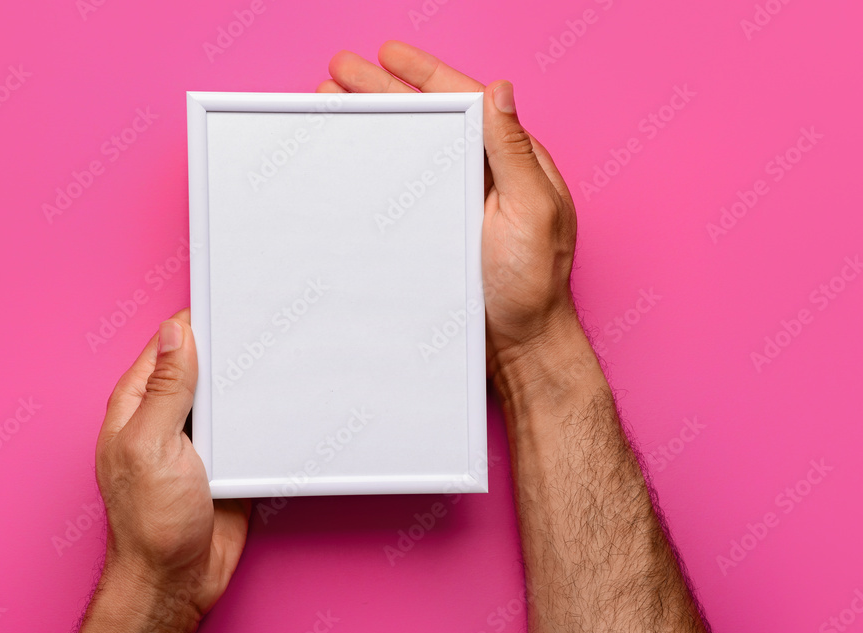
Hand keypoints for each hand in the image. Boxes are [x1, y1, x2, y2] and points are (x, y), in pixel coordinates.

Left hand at [70, 310, 248, 632]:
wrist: (177, 581)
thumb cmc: (149, 523)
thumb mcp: (151, 445)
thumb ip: (166, 389)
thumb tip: (174, 334)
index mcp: (137, 405)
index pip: (167, 346)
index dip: (196, 323)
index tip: (228, 301)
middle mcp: (166, 418)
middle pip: (202, 368)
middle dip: (229, 350)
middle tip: (263, 326)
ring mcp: (197, 441)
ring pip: (228, 397)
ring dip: (248, 386)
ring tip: (279, 358)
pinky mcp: (226, 463)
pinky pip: (247, 430)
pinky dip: (262, 419)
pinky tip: (282, 405)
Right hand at [319, 41, 581, 379]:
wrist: (519, 345)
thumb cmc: (533, 285)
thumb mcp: (531, 211)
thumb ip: (513, 152)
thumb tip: (500, 90)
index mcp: (511, 161)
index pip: (465, 99)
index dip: (424, 73)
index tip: (387, 54)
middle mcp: (484, 174)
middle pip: (430, 118)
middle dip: (383, 89)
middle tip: (339, 70)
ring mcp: (460, 201)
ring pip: (413, 148)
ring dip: (375, 123)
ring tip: (332, 103)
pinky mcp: (441, 229)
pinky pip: (404, 186)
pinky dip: (377, 167)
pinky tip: (353, 159)